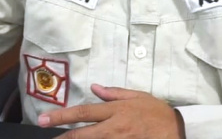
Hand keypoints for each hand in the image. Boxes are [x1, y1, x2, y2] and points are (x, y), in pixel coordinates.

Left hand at [38, 84, 185, 138]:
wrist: (178, 130)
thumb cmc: (157, 112)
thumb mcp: (137, 96)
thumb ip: (114, 93)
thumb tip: (94, 87)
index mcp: (115, 110)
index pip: (83, 112)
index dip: (61, 117)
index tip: (43, 119)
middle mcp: (114, 127)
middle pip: (82, 134)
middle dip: (62, 137)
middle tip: (47, 138)